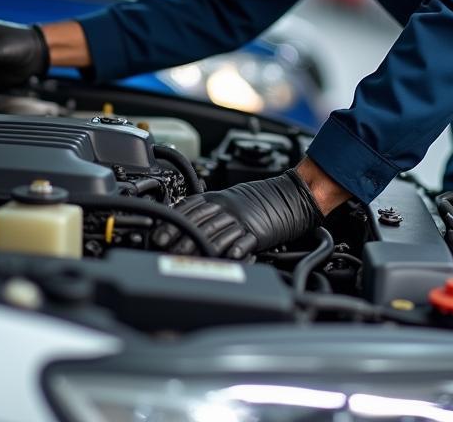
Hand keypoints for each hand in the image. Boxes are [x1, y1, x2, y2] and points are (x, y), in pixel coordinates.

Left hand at [154, 170, 322, 258]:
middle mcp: (229, 207)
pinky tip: (224, 258)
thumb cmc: (262, 200)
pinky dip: (233, 250)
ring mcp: (243, 220)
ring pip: (217, 233)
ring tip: (184, 258)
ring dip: (198, 247)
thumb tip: (184, 217)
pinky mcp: (258, 232)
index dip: (173, 220)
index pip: (191, 207)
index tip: (159, 234)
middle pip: (200, 222)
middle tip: (164, 248)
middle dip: (180, 236)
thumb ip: (210, 208)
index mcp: (220, 198)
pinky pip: (243, 242)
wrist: (292, 194)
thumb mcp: (232, 199)